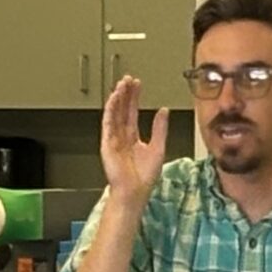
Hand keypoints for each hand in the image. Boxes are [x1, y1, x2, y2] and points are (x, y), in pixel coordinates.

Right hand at [98, 75, 168, 206]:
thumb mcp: (158, 148)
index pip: (132, 112)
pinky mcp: (107, 143)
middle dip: (125, 94)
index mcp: (133, 138)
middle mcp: (122, 137)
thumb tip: (164, 111)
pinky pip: (108, 123)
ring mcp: (113, 139)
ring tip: (121, 84)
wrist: (134, 192)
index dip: (134, 98)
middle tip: (128, 79)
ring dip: (117, 98)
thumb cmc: (144, 177)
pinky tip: (113, 99)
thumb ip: (160, 128)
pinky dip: (110, 110)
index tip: (137, 84)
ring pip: (114, 113)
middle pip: (122, 110)